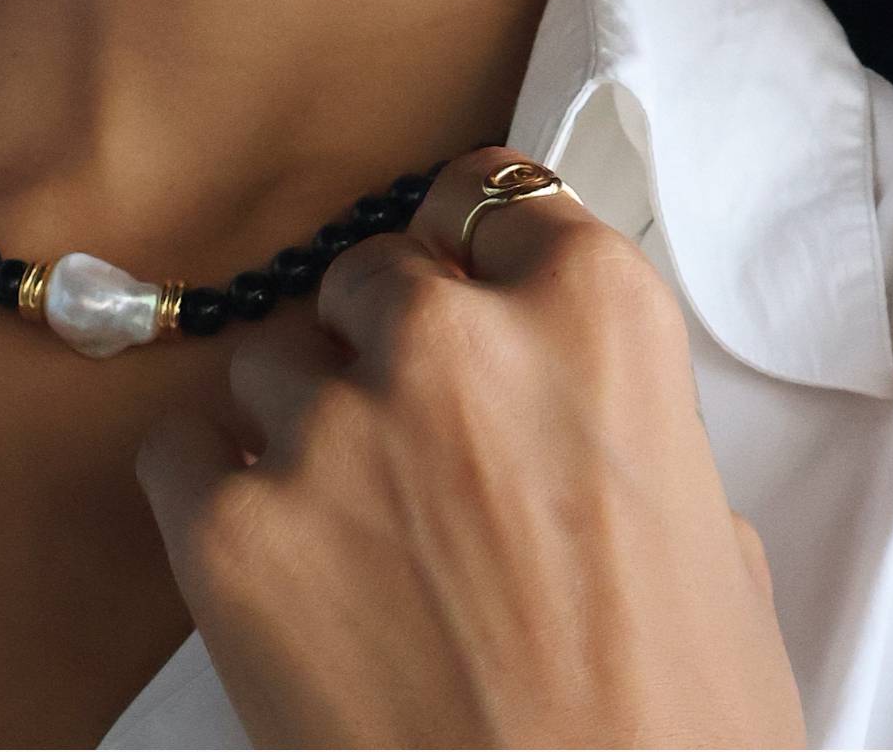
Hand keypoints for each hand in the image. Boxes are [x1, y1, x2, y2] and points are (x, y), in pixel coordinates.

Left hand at [135, 146, 805, 748]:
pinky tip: (270, 560)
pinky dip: (211, 490)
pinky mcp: (230, 529)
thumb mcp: (709, 539)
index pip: (490, 194)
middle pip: (371, 270)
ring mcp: (332, 428)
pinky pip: (182, 448)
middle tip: (416, 442)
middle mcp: (455, 340)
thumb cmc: (676, 733)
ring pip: (273, 357)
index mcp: (596, 317)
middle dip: (385, 340)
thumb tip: (563, 411)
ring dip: (302, 421)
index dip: (471, 247)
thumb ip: (618, 425)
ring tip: (353, 530)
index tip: (459, 281)